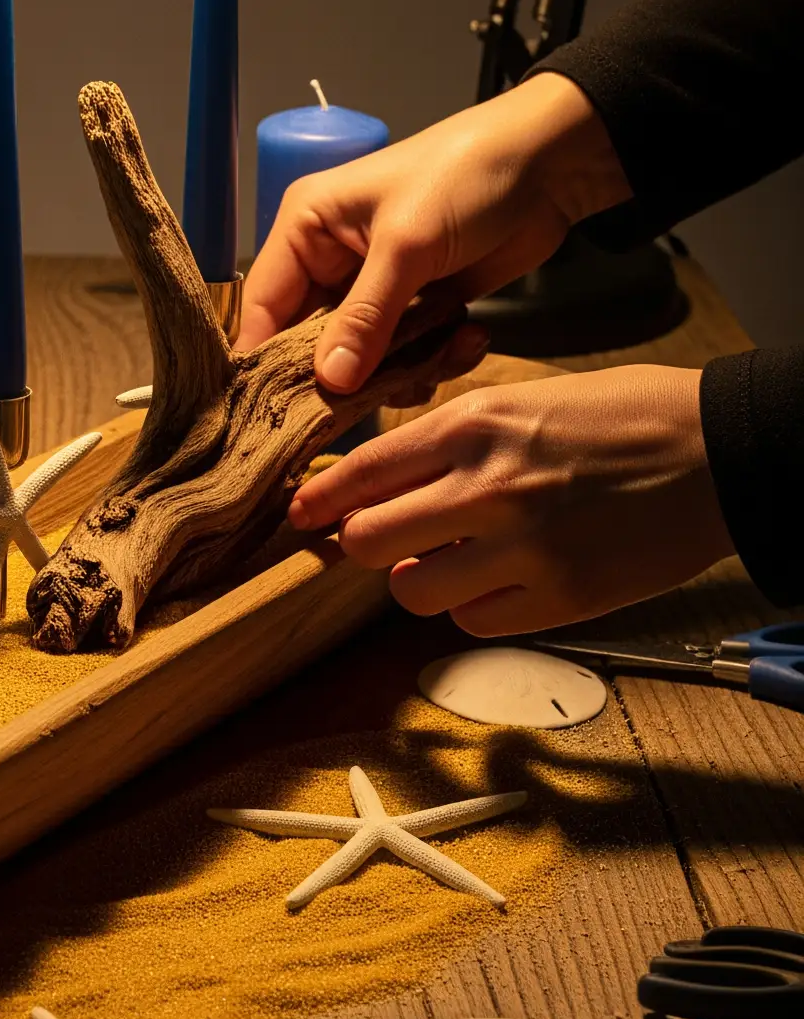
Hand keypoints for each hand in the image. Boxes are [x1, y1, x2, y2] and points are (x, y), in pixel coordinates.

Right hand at [239, 74, 631, 392]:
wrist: (550, 163)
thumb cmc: (463, 178)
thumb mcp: (406, 246)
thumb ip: (365, 318)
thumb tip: (329, 384)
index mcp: (305, 229)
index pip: (263, 309)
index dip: (267, 363)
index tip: (279, 418)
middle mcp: (330, 260)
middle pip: (311, 343)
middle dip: (346, 374)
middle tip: (376, 400)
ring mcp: (376, 285)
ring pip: (363, 358)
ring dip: (400, 370)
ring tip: (440, 356)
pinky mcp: (420, 303)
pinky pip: (407, 353)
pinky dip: (432, 359)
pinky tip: (467, 340)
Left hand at [288, 366, 731, 636]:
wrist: (716, 454)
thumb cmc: (624, 416)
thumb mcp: (524, 396)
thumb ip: (452, 436)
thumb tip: (384, 475)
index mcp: (475, 427)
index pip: (363, 472)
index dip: (320, 498)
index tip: (302, 512)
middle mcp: (487, 490)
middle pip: (368, 543)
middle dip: (363, 545)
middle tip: (378, 540)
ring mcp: (523, 551)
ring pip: (414, 593)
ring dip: (421, 579)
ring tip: (453, 558)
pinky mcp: (559, 600)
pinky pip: (474, 622)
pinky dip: (476, 607)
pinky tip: (505, 578)